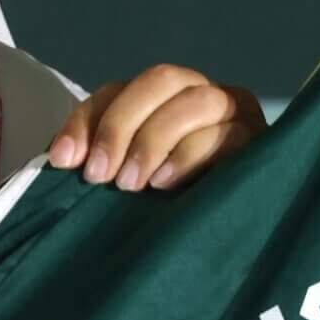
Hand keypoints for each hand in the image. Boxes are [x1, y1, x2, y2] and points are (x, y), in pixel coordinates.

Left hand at [46, 64, 266, 191]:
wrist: (235, 238)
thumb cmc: (172, 207)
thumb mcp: (129, 180)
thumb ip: (100, 160)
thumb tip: (60, 158)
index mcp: (166, 98)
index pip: (121, 89)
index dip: (89, 120)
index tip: (62, 161)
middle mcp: (202, 94)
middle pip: (161, 80)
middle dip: (121, 125)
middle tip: (100, 175)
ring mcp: (236, 113)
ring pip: (195, 103)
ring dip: (153, 141)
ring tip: (132, 184)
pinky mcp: (259, 140)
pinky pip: (226, 136)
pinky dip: (189, 156)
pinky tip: (165, 183)